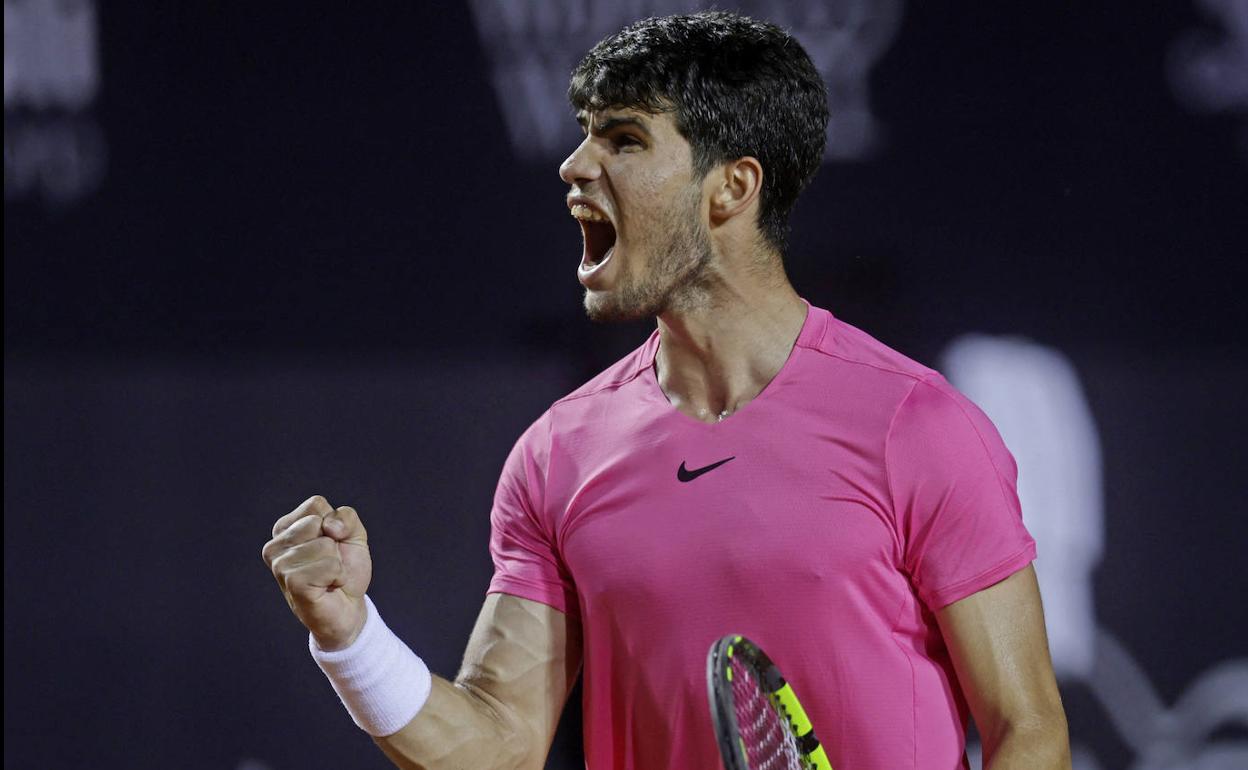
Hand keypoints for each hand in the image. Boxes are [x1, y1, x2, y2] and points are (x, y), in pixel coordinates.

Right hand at [262, 494, 371, 650]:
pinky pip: (330, 566)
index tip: (331, 545)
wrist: (349, 608)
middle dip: (335, 544)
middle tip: (329, 564)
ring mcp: (280, 566)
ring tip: (328, 578)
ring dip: (337, 563)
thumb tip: (329, 527)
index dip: (335, 524)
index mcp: (285, 529)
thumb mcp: (353, 534)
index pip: (315, 504)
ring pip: (325, 545)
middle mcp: (275, 546)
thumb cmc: (346, 570)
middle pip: (318, 522)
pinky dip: (338, 576)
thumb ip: (346, 516)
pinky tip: (328, 587)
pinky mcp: (292, 583)